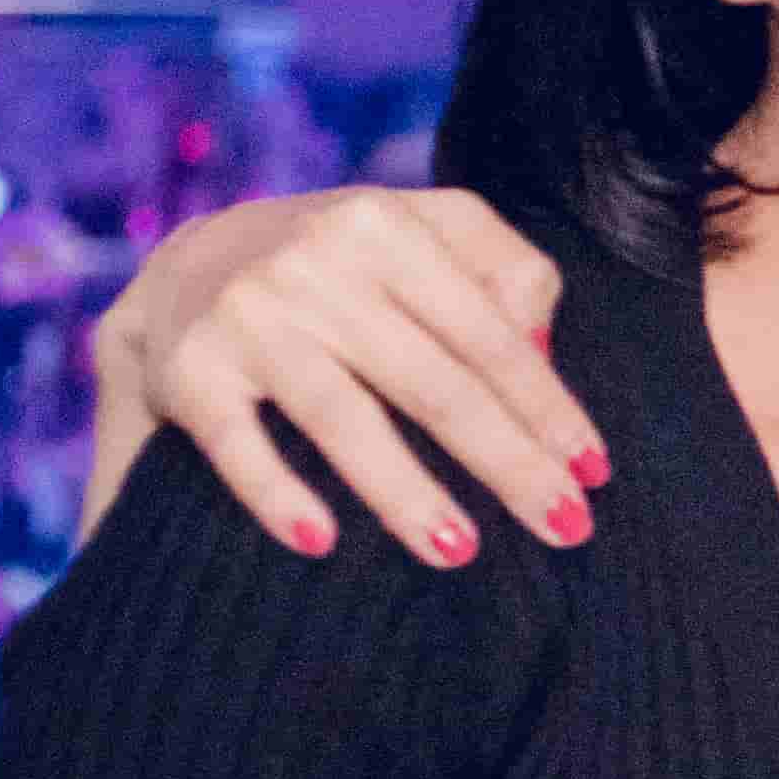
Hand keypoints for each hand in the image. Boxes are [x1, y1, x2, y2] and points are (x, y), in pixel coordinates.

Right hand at [88, 183, 595, 564]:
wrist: (185, 263)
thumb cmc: (345, 262)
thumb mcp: (426, 230)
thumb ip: (503, 270)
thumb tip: (545, 350)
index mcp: (385, 226)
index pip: (488, 334)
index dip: (547, 407)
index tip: (593, 472)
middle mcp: (314, 264)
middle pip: (434, 384)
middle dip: (507, 463)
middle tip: (564, 527)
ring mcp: (248, 316)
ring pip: (344, 418)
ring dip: (405, 494)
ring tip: (460, 552)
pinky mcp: (189, 369)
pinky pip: (237, 444)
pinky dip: (276, 494)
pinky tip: (321, 543)